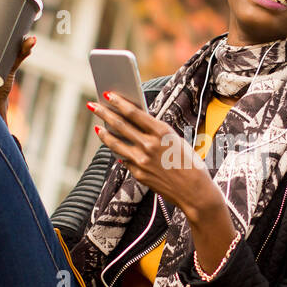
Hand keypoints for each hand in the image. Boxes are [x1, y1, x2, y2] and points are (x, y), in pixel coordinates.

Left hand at [88, 91, 222, 222]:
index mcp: (162, 132)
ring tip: (97, 127)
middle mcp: (149, 145)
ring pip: (115, 143)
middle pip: (120, 125)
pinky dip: (119, 152)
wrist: (194, 191)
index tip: (108, 94)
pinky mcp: (138, 174)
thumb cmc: (189, 163)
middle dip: (104, 113)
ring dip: (104, 133)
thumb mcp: (176, 141)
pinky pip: (125, 159)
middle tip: (92, 105)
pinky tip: (114, 147)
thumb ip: (156, 132)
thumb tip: (136, 125)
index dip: (118, 102)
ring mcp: (141, 160)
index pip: (134, 112)